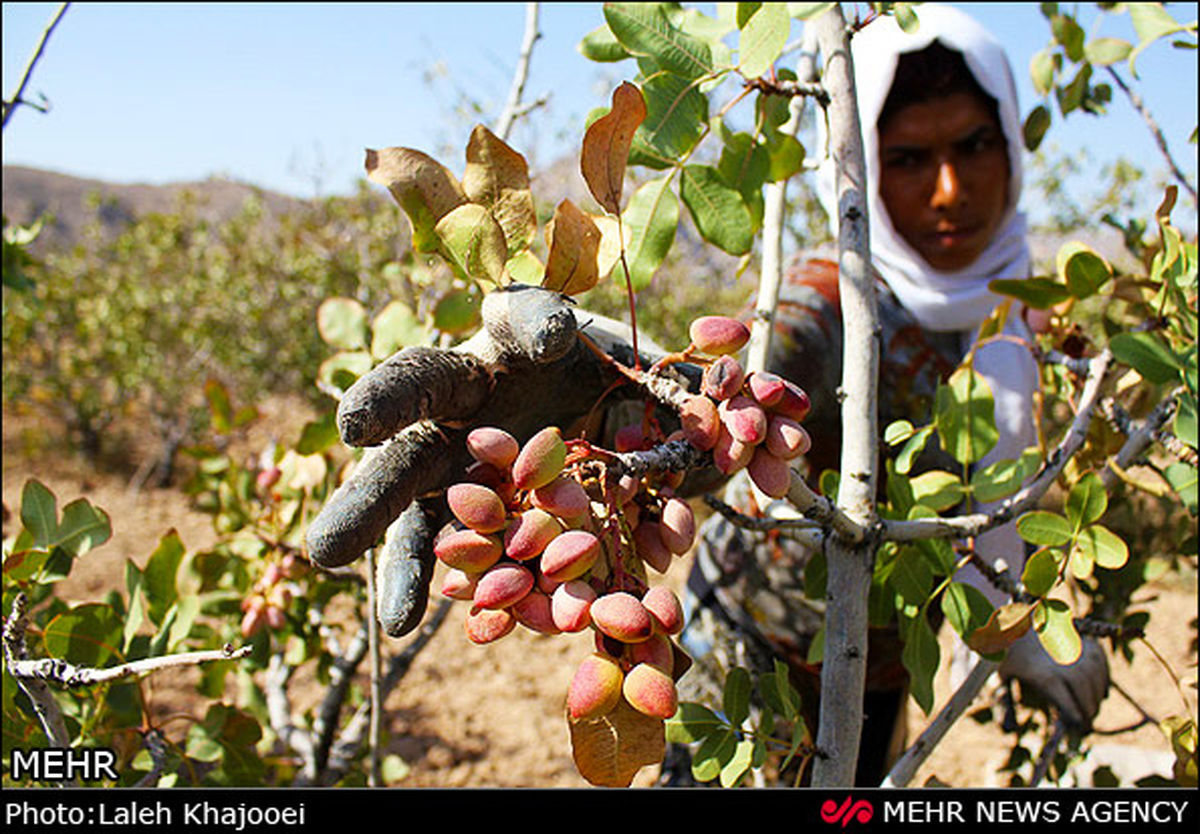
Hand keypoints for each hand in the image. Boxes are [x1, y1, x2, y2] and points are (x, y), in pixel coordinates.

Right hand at [305, 283, 700, 636]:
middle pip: (402, 475)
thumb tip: (551, 335)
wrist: (610, 398)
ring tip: (394, 623)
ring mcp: (481, 501)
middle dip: (368, 509)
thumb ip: (540, 320)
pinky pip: (507, 571)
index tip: (354, 425)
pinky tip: (487, 630)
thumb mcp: (553, 324)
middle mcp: (452, 447)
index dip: (386, 401)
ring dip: (420, 578)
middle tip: (324, 549)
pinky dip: (507, 599)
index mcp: (458, 384)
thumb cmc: (564, 348)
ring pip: (439, 539)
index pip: (417, 384)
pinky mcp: (521, 540)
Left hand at [999, 631, 1109, 729]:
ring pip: (1095, 676)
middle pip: (1084, 690)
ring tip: (1091, 708)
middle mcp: (1063, 662)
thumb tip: (1008, 730)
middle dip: (1089, 708)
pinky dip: (1103, 675)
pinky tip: (1100, 690)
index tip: (1078, 724)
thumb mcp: (1003, 676)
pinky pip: (1100, 659)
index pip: (1067, 702)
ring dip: (1097, 695)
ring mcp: (1074, 648)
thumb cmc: (1008, 650)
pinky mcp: (1081, 638)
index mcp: (1044, 675)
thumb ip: (1006, 702)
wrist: (1015, 616)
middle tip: (1086, 722)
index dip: (1075, 715)